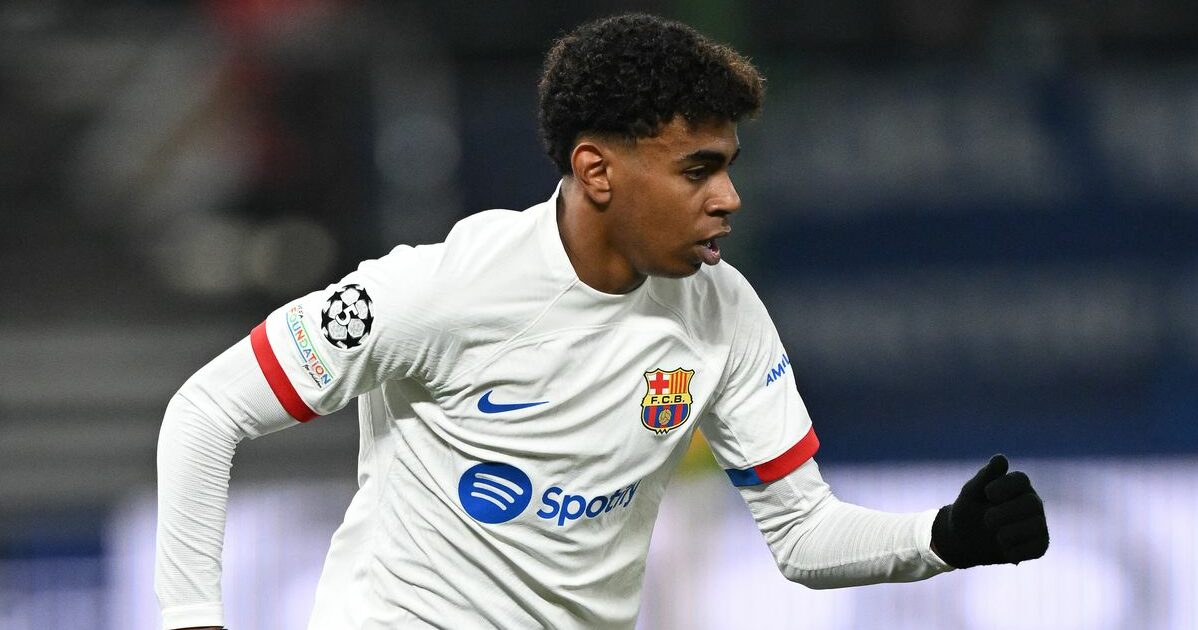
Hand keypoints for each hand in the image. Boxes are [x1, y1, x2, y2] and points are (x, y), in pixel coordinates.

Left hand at [931, 454, 1048, 568]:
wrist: (965, 541)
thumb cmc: (969, 510)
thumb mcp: (971, 493)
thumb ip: (985, 476)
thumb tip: (1001, 458)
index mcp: (1017, 485)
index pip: (1021, 479)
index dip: (1005, 486)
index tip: (988, 494)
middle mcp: (1032, 502)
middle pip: (1031, 504)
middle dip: (1004, 513)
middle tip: (986, 520)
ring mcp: (1038, 523)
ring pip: (1037, 525)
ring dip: (1009, 533)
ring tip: (995, 535)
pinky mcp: (1040, 545)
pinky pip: (1037, 548)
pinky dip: (1016, 550)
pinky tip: (1003, 549)